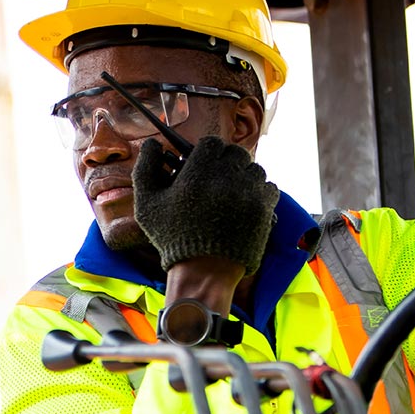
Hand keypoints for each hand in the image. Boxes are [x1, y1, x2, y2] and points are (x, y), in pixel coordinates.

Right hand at [132, 136, 279, 274]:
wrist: (204, 271)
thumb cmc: (172, 236)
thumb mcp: (147, 204)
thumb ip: (145, 168)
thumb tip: (152, 143)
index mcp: (199, 171)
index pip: (212, 143)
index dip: (207, 152)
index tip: (203, 165)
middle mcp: (227, 177)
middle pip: (235, 153)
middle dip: (226, 163)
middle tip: (217, 180)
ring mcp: (249, 192)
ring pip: (253, 169)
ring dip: (243, 177)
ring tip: (231, 194)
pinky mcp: (264, 208)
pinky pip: (268, 187)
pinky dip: (259, 192)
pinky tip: (244, 204)